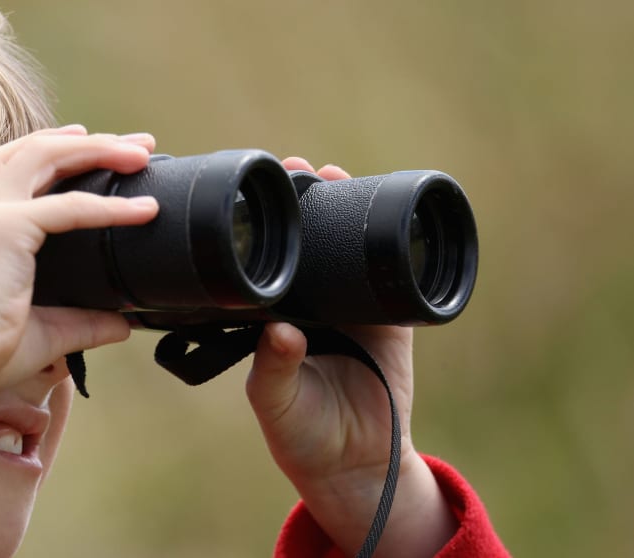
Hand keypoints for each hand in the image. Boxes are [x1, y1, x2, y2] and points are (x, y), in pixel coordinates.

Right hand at [0, 126, 159, 400]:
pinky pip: (69, 206)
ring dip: (98, 148)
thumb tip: (122, 324)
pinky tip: (142, 209)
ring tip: (142, 153)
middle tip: (140, 144)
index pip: (18, 165)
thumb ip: (85, 323)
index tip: (103, 147)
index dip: (60, 149)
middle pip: (35, 148)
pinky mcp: (4, 228)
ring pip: (47, 156)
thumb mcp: (48, 332)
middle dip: (90, 140)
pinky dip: (109, 205)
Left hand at [245, 159, 456, 556]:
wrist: (355, 465)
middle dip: (305, 203)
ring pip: (349, 250)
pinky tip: (393, 217)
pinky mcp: (391, 320)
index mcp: (274, 317)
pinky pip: (395, 277)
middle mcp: (310, 305)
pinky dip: (395, 249)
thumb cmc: (301, 433)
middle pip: (308, 243)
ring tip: (336, 175)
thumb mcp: (274, 401)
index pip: (268, 261)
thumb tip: (278, 332)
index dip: (265, 229)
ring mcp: (352, 308)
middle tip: (297, 168)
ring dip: (345, 211)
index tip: (258, 195)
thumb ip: (273, 367)